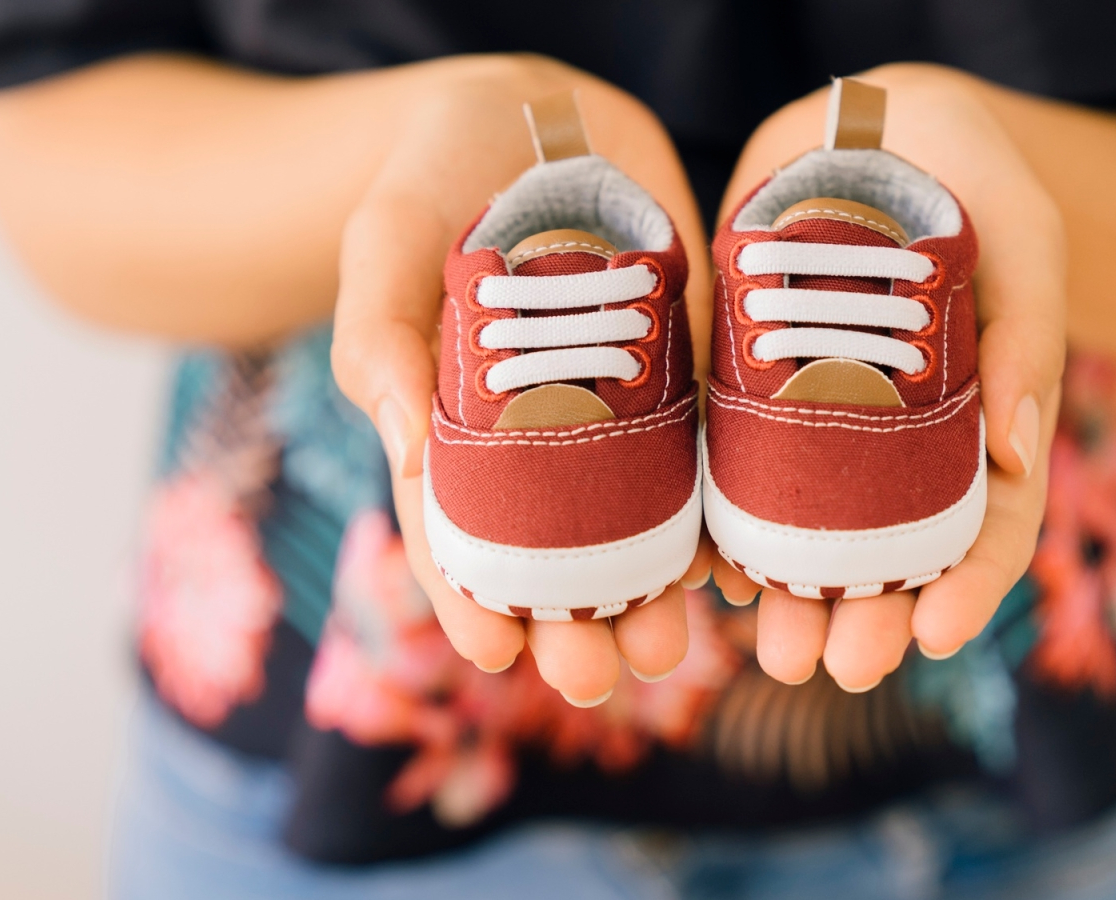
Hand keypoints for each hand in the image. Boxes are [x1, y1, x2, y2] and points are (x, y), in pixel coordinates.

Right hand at [331, 55, 713, 704]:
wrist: (528, 115)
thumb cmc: (428, 184)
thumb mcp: (383, 248)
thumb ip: (381, 342)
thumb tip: (403, 452)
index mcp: (447, 426)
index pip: (454, 531)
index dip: (469, 597)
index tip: (493, 656)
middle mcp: (532, 434)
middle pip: (551, 551)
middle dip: (572, 621)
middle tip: (597, 677)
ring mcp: (610, 404)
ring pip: (633, 520)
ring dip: (650, 590)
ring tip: (670, 645)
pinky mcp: (680, 365)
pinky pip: (700, 450)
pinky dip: (717, 510)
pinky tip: (734, 562)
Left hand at [712, 64, 1065, 690]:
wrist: (874, 127)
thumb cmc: (973, 179)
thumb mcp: (1023, 242)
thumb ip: (1028, 339)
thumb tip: (1022, 462)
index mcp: (982, 420)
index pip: (987, 523)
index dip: (969, 586)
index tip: (935, 636)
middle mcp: (903, 440)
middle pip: (892, 551)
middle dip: (869, 616)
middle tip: (839, 668)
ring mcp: (828, 419)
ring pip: (812, 531)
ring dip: (793, 597)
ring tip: (771, 648)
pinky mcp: (757, 388)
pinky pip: (739, 472)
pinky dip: (725, 524)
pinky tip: (708, 569)